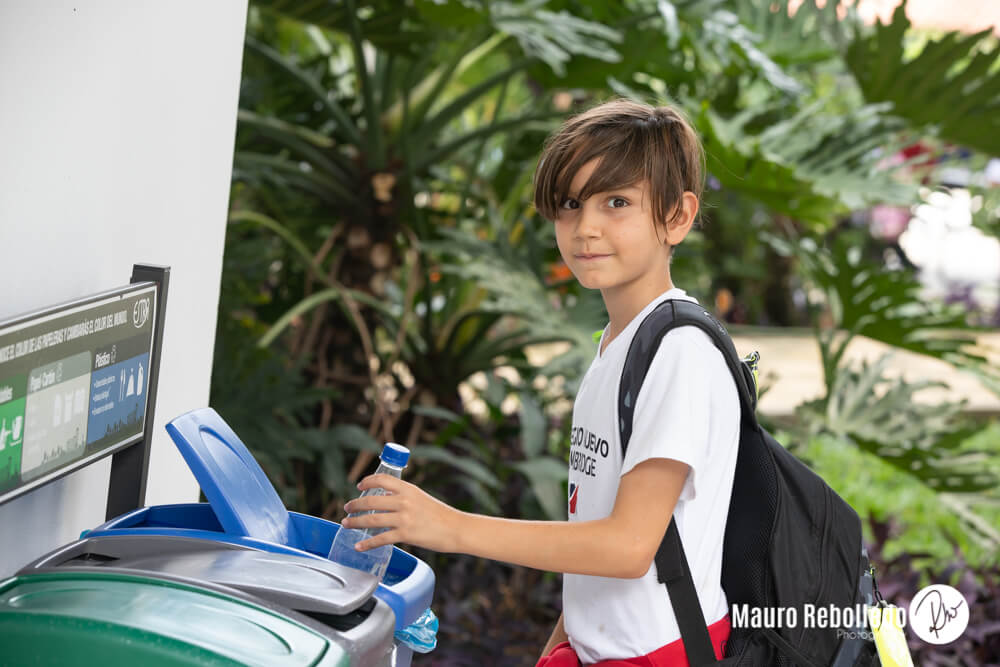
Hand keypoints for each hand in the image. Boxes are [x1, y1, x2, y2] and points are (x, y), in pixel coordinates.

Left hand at [342, 474, 461, 552]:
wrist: (456, 529)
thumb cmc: (441, 515)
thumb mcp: (422, 498)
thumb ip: (405, 498)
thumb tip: (386, 501)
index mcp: (409, 489)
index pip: (383, 479)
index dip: (368, 481)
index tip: (359, 485)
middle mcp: (405, 501)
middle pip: (372, 500)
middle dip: (355, 504)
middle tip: (347, 508)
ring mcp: (404, 518)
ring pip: (372, 519)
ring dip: (355, 522)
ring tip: (346, 523)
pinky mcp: (406, 534)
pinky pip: (381, 539)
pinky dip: (367, 543)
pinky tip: (359, 546)